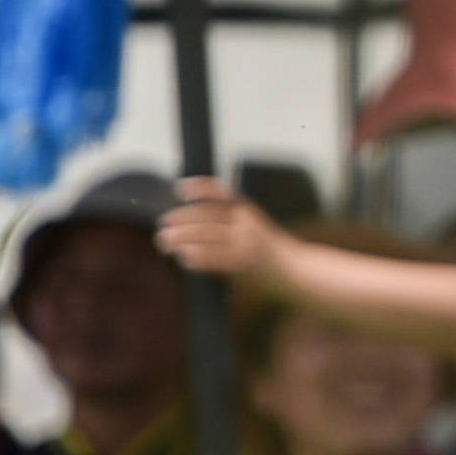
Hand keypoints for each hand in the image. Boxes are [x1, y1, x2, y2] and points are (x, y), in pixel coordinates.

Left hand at [154, 180, 280, 284]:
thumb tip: (189, 218)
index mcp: (247, 208)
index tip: (179, 189)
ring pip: (205, 235)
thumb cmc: (268, 246)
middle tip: (163, 225)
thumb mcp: (253, 222)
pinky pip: (213, 257)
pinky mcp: (242, 262)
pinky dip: (196, 257)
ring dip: (181, 238)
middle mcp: (245, 222)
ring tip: (165, 242)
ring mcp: (244, 242)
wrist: (293, 267)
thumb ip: (229, 217)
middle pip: (206, 215)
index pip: (221, 192)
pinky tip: (184, 258)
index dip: (199, 187)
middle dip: (180, 219)